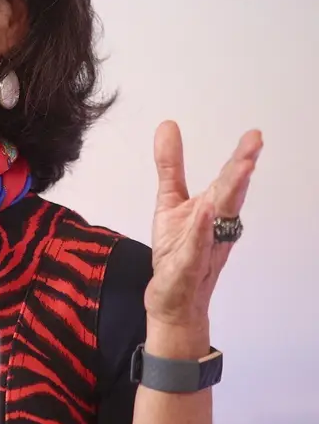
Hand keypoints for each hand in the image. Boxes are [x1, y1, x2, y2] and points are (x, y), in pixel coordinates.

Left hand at [145, 120, 262, 328]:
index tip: (254, 135)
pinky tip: (205, 213)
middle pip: (230, 194)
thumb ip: (171, 165)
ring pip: (219, 218)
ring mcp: (204, 245)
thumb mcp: (170, 200)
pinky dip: (202, 229)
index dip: (241, 157)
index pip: (228, 180)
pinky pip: (197, 246)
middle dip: (241, 169)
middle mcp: (215, 226)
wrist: (172, 297)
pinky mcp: (187, 265)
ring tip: (241, 168)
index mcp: (213, 209)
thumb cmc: (177, 250)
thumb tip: (168, 126)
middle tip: (254, 146)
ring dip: (230, 193)